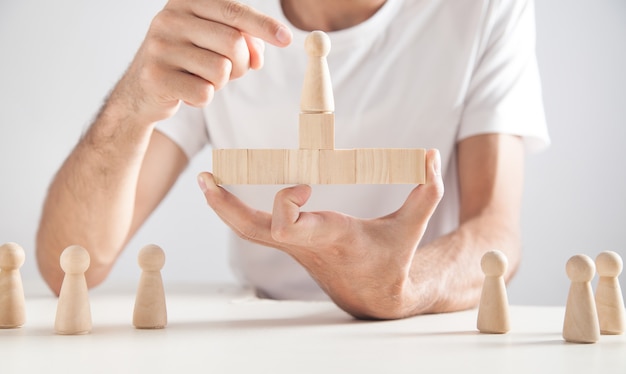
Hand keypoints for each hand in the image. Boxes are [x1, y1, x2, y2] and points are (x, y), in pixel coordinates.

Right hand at [109, 0, 291, 123]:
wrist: (144, 88)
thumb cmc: (188, 61)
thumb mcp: (216, 42)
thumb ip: (243, 41)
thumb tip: (259, 55)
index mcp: (186, 1)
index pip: (234, 10)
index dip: (263, 25)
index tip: (286, 38)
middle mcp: (169, 18)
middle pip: (233, 43)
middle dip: (242, 63)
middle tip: (231, 70)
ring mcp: (159, 47)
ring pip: (221, 70)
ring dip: (221, 82)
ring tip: (202, 78)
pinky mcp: (156, 77)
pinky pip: (204, 93)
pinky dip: (203, 99)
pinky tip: (187, 91)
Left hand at [198, 149, 443, 318]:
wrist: (376, 296)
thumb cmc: (391, 260)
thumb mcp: (411, 227)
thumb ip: (426, 191)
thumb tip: (432, 155)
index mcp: (330, 237)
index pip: (288, 226)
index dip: (285, 202)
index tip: (303, 185)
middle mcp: (304, 242)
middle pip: (252, 229)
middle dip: (226, 206)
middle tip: (206, 178)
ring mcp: (293, 245)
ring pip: (248, 230)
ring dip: (224, 206)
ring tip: (207, 180)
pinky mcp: (290, 243)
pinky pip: (256, 228)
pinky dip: (237, 211)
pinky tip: (226, 193)